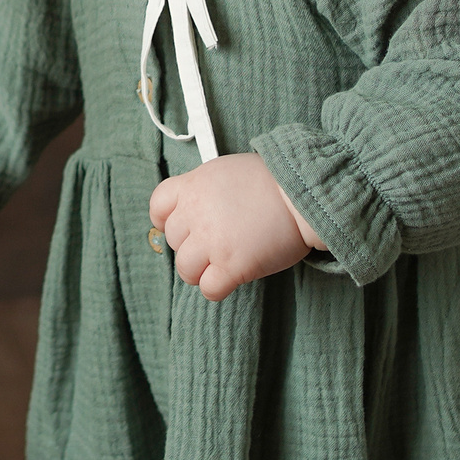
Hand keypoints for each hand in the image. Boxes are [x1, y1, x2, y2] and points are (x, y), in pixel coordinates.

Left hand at [148, 153, 323, 300]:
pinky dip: (217, 289)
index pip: (158, 206)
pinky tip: (230, 279)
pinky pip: (209, 289)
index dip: (164, 220)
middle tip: (213, 246)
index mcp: (193, 185)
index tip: (180, 227)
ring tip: (220, 265)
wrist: (301, 193)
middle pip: (173, 240)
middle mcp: (195, 213)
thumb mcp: (226, 171)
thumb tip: (197, 207)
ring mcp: (211, 241)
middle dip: (190, 246)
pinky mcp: (231, 266)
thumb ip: (205, 189)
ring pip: (185, 269)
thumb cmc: (273, 180)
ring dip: (200, 272)